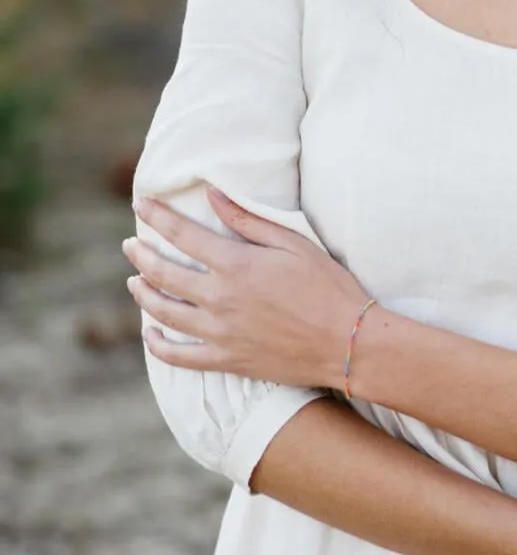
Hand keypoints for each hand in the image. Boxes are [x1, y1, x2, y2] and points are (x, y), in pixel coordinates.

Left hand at [122, 187, 371, 388]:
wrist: (347, 342)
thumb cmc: (328, 287)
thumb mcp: (293, 243)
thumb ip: (248, 220)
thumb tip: (211, 195)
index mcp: (236, 264)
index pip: (182, 234)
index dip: (156, 217)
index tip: (140, 206)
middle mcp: (219, 298)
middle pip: (163, 273)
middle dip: (140, 256)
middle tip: (130, 246)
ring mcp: (220, 332)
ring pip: (163, 312)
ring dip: (143, 294)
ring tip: (135, 283)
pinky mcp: (226, 360)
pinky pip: (178, 356)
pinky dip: (157, 345)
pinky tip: (151, 334)